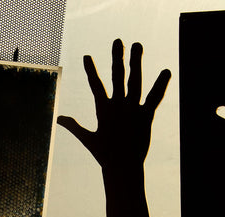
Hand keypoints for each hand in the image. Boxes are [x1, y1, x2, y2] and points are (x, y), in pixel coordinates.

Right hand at [58, 38, 170, 170]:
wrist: (123, 168)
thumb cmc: (105, 155)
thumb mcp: (87, 139)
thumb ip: (74, 126)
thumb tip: (58, 119)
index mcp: (103, 110)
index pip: (95, 86)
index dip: (91, 71)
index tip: (86, 56)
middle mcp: (118, 106)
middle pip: (117, 76)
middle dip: (117, 58)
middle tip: (118, 41)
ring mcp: (132, 109)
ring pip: (135, 81)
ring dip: (136, 62)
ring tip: (137, 45)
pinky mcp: (145, 116)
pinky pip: (154, 98)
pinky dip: (160, 85)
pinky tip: (166, 71)